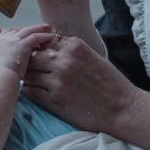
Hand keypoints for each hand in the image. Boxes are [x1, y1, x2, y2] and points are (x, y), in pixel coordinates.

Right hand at [0, 24, 56, 78]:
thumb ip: (6, 56)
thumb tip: (13, 58)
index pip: (11, 31)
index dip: (21, 32)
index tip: (28, 34)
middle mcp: (5, 37)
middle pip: (21, 29)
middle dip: (31, 28)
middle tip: (42, 28)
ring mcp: (14, 39)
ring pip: (29, 30)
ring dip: (40, 29)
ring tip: (49, 29)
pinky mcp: (23, 44)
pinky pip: (35, 37)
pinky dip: (44, 36)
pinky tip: (51, 37)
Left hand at [21, 34, 141, 133]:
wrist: (122, 108)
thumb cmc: (109, 82)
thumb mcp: (91, 56)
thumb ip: (69, 50)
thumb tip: (48, 47)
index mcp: (74, 46)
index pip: (43, 41)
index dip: (37, 49)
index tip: (37, 56)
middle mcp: (63, 60)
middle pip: (32, 56)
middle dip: (28, 62)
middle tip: (29, 69)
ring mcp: (57, 80)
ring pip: (28, 74)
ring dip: (27, 77)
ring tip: (31, 80)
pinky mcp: (54, 100)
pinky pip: (30, 91)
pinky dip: (28, 90)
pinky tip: (33, 91)